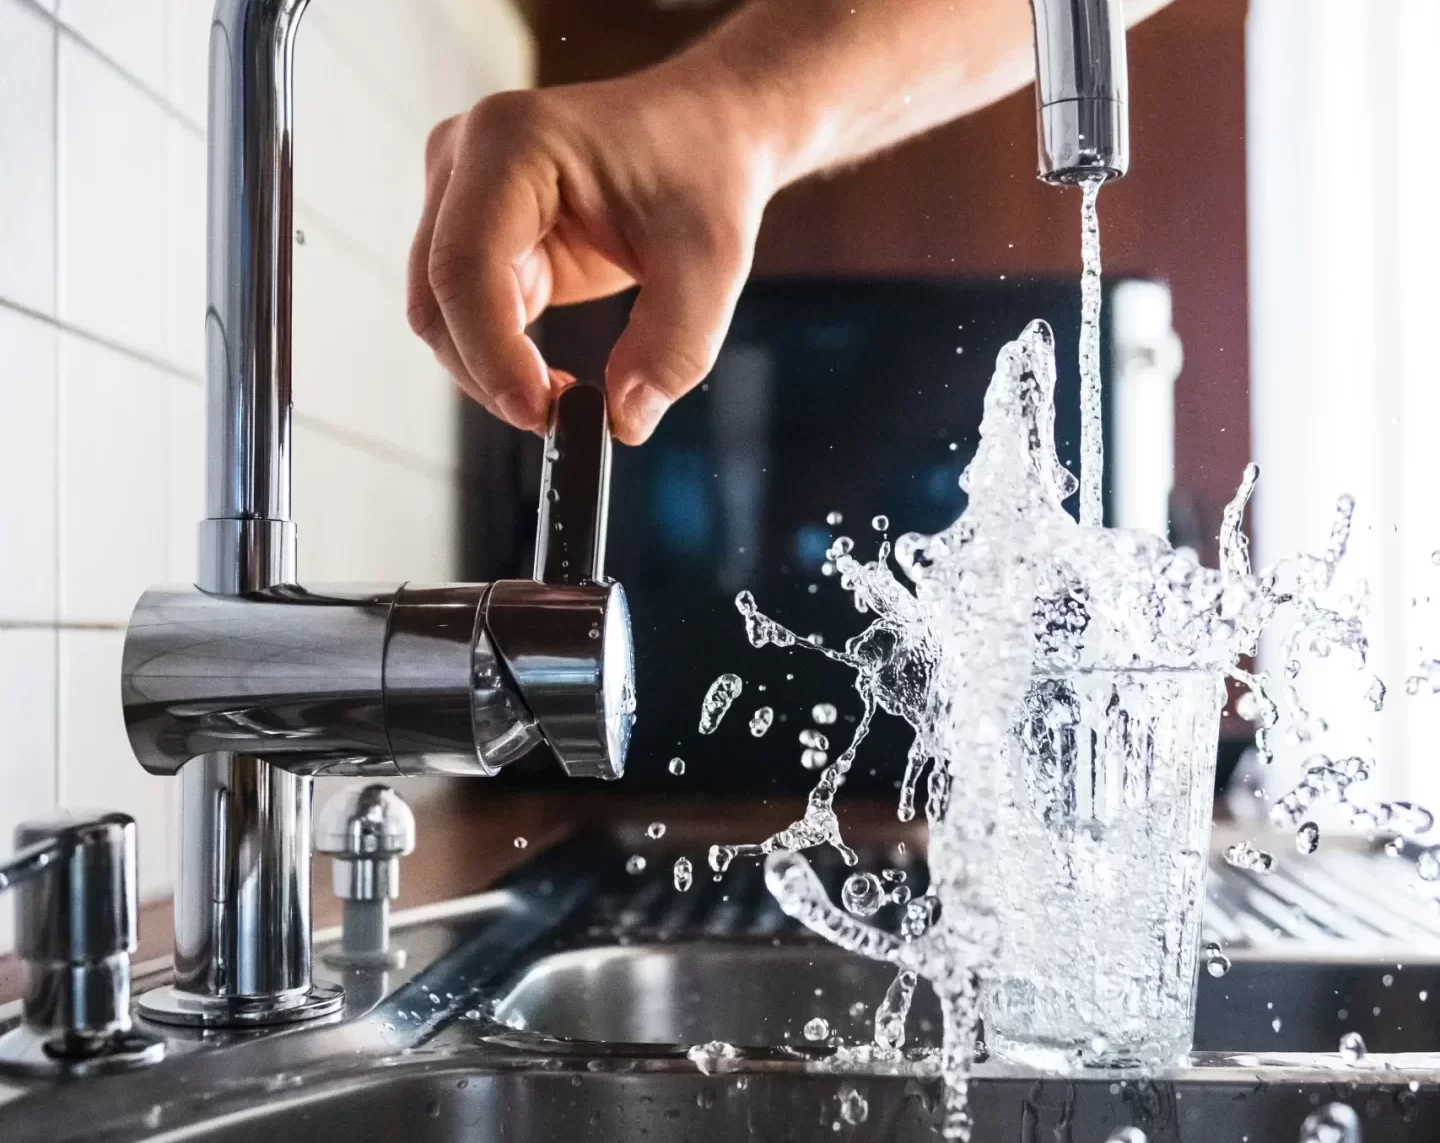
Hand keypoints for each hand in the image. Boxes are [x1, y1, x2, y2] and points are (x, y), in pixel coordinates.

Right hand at [407, 63, 776, 443]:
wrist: (706, 134)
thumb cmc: (704, 172)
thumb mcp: (711, 263)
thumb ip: (673, 347)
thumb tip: (623, 420)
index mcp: (512, 141)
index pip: (465, 265)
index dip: (490, 352)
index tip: (542, 413)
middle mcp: (465, 159)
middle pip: (437, 297)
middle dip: (489, 373)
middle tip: (560, 420)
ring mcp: (459, 195)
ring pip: (441, 315)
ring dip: (491, 372)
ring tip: (566, 398)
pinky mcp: (475, 233)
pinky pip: (467, 316)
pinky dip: (501, 360)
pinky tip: (553, 379)